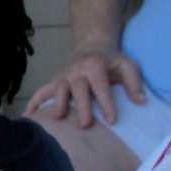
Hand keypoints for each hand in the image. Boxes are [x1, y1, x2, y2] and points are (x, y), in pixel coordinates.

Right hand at [25, 42, 146, 127]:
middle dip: (81, 106)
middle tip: (85, 124)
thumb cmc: (111, 61)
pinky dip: (34, 102)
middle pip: (78, 89)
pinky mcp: (55, 81)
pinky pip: (42, 91)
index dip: (106, 103)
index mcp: (95, 66)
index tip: (112, 121)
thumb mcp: (127, 65)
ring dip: (58, 103)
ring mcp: (63, 76)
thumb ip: (134, 82)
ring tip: (58, 118)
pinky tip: (30, 116)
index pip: (101, 86)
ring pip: (58, 89)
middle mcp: (76, 70)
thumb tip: (141, 101)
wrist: (92, 46)